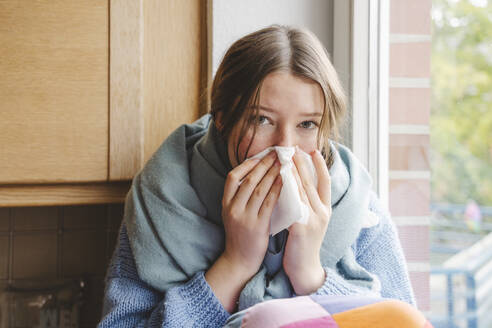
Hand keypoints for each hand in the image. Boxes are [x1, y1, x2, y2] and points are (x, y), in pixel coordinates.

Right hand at [221, 150, 282, 278]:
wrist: (239, 260)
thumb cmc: (240, 235)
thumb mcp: (233, 214)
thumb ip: (240, 197)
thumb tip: (256, 175)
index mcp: (226, 203)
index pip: (233, 177)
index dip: (247, 165)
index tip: (260, 156)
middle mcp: (233, 208)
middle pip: (248, 180)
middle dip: (264, 164)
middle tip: (277, 153)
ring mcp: (244, 217)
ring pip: (259, 189)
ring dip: (272, 173)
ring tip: (283, 163)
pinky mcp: (257, 226)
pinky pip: (269, 203)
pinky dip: (277, 189)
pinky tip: (285, 181)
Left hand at [283, 148, 331, 294]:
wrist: (305, 269)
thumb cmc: (303, 244)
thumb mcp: (310, 222)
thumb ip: (306, 204)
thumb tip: (296, 184)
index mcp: (325, 210)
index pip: (325, 182)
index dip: (320, 165)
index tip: (313, 150)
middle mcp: (322, 213)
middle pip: (312, 182)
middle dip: (303, 164)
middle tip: (294, 148)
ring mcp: (313, 220)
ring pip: (302, 191)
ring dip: (293, 174)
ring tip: (284, 160)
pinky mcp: (301, 229)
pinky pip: (293, 206)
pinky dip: (285, 193)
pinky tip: (277, 183)